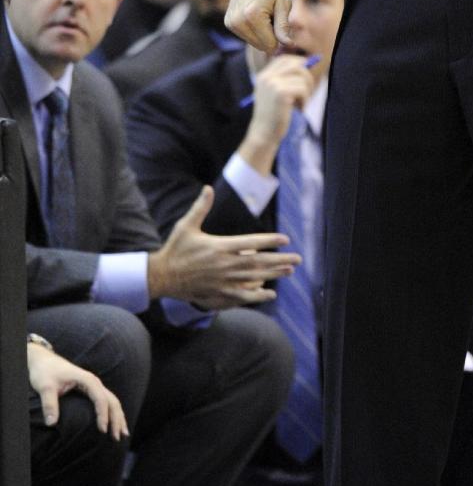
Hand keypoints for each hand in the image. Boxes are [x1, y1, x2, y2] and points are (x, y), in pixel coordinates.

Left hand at [27, 342, 127, 438]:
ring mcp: (94, 386)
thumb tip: (51, 423)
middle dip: (117, 419)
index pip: (101, 399)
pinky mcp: (91, 389)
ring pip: (113, 401)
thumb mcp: (45, 387)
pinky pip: (107, 401)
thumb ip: (49, 403)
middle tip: (117, 437)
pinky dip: (113, 413)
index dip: (103, 415)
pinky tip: (115, 423)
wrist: (44, 360)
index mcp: (87, 380)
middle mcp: (94, 382)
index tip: (102, 431)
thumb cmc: (45, 372)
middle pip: (112, 401)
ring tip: (123, 434)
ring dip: (119, 417)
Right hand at [147, 186, 300, 309]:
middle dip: (279, 260)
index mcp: (218, 247)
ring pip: (254, 278)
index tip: (285, 239)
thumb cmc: (175, 249)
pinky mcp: (219, 294)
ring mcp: (223, 281)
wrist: (162, 276)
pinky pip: (243, 297)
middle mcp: (224, 265)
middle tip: (298, 259)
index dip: (269, 241)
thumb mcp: (186, 225)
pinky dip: (258, 296)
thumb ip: (200, 207)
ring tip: (290, 270)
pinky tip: (271, 294)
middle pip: (258, 262)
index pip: (250, 242)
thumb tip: (208, 188)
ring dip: (274, 274)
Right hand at [226, 0, 291, 53]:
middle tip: (272, 15)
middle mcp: (238, 21)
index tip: (280, 19)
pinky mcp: (228, 22)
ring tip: (263, 13)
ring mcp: (231, 22)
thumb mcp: (284, 4)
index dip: (280, 37)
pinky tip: (255, 14)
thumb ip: (284, 27)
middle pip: (261, 46)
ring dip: (262, 33)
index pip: (270, 45)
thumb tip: (289, 45)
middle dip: (270, 35)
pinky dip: (253, 30)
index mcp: (252, 16)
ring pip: (253, 43)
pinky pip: (246, 36)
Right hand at [249, 55, 317, 144]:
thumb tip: (305, 63)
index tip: (306, 72)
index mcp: (263, 76)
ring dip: (307, 92)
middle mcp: (267, 77)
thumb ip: (284, 79)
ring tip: (301, 104)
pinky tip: (299, 110)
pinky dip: (305, 100)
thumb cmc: (273, 117)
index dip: (298, 62)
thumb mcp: (273, 94)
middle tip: (308, 91)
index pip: (284, 59)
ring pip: (302, 78)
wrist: (264, 134)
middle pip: (296, 64)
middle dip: (307, 76)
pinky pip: (303, 89)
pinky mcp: (281, 93)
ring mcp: (273, 84)